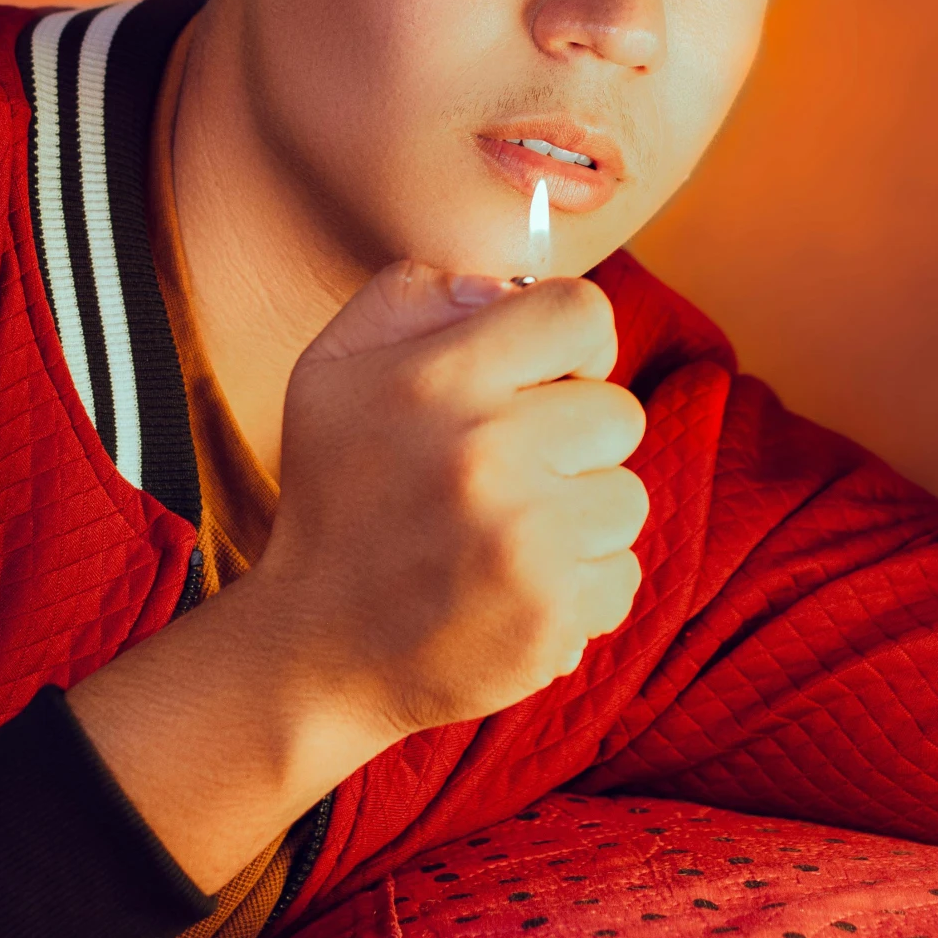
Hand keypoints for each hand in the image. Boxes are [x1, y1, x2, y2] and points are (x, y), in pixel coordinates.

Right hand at [262, 263, 648, 738]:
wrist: (310, 653)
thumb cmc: (335, 498)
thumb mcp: (334, 369)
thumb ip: (416, 296)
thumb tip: (508, 283)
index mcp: (439, 378)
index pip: (582, 313)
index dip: (578, 345)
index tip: (549, 383)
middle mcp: (487, 451)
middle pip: (619, 412)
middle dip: (575, 444)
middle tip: (510, 478)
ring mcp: (525, 539)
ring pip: (627, 497)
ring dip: (580, 519)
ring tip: (506, 541)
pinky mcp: (551, 614)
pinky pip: (623, 573)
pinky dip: (581, 589)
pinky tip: (513, 593)